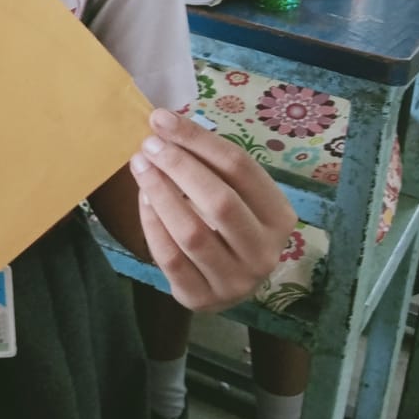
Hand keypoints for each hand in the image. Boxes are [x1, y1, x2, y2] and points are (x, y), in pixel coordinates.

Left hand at [130, 109, 296, 311]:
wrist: (227, 282)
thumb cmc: (230, 225)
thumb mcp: (236, 193)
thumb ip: (211, 164)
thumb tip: (166, 125)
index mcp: (279, 217)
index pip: (241, 168)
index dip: (199, 139)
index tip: (162, 119)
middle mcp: (264, 252)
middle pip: (220, 200)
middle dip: (179, 166)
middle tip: (148, 144)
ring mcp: (235, 281)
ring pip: (193, 232)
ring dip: (161, 193)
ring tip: (140, 165)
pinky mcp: (202, 298)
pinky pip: (171, 259)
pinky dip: (152, 224)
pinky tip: (142, 198)